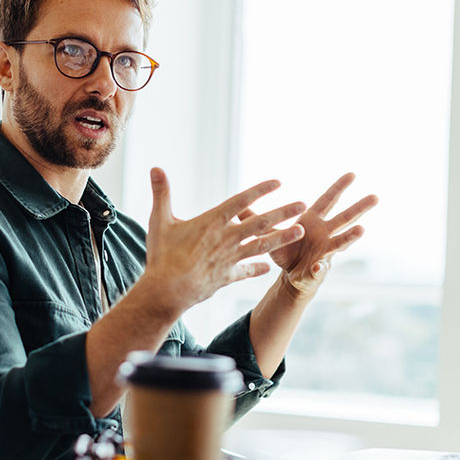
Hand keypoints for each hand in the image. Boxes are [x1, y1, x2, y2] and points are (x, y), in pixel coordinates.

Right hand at [138, 168, 305, 314]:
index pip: (241, 201)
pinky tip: (268, 268)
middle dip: (283, 212)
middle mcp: (226, 238)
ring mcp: (229, 258)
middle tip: (303, 205)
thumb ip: (161, 193)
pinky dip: (257, 268)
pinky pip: (246, 270)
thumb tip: (155, 168)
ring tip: (300, 231)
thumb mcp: (160, 221)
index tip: (278, 182)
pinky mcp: (227, 276)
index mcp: (212, 221)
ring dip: (282, 238)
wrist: (167, 291)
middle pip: (260, 222)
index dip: (260, 190)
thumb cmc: (162, 255)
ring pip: (262, 245)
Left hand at [239, 173, 376, 296]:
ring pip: (341, 242)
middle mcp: (325, 234)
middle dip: (359, 207)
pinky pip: (318, 269)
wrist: (290, 277)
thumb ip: (256, 220)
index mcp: (313, 221)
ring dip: (351, 236)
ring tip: (362, 230)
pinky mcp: (318, 270)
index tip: (352, 174)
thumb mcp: (269, 233)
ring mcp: (325, 252)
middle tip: (375, 197)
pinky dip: (317, 269)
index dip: (339, 187)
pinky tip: (316, 268)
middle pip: (344, 217)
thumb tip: (238, 206)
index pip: (328, 200)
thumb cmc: (284, 251)